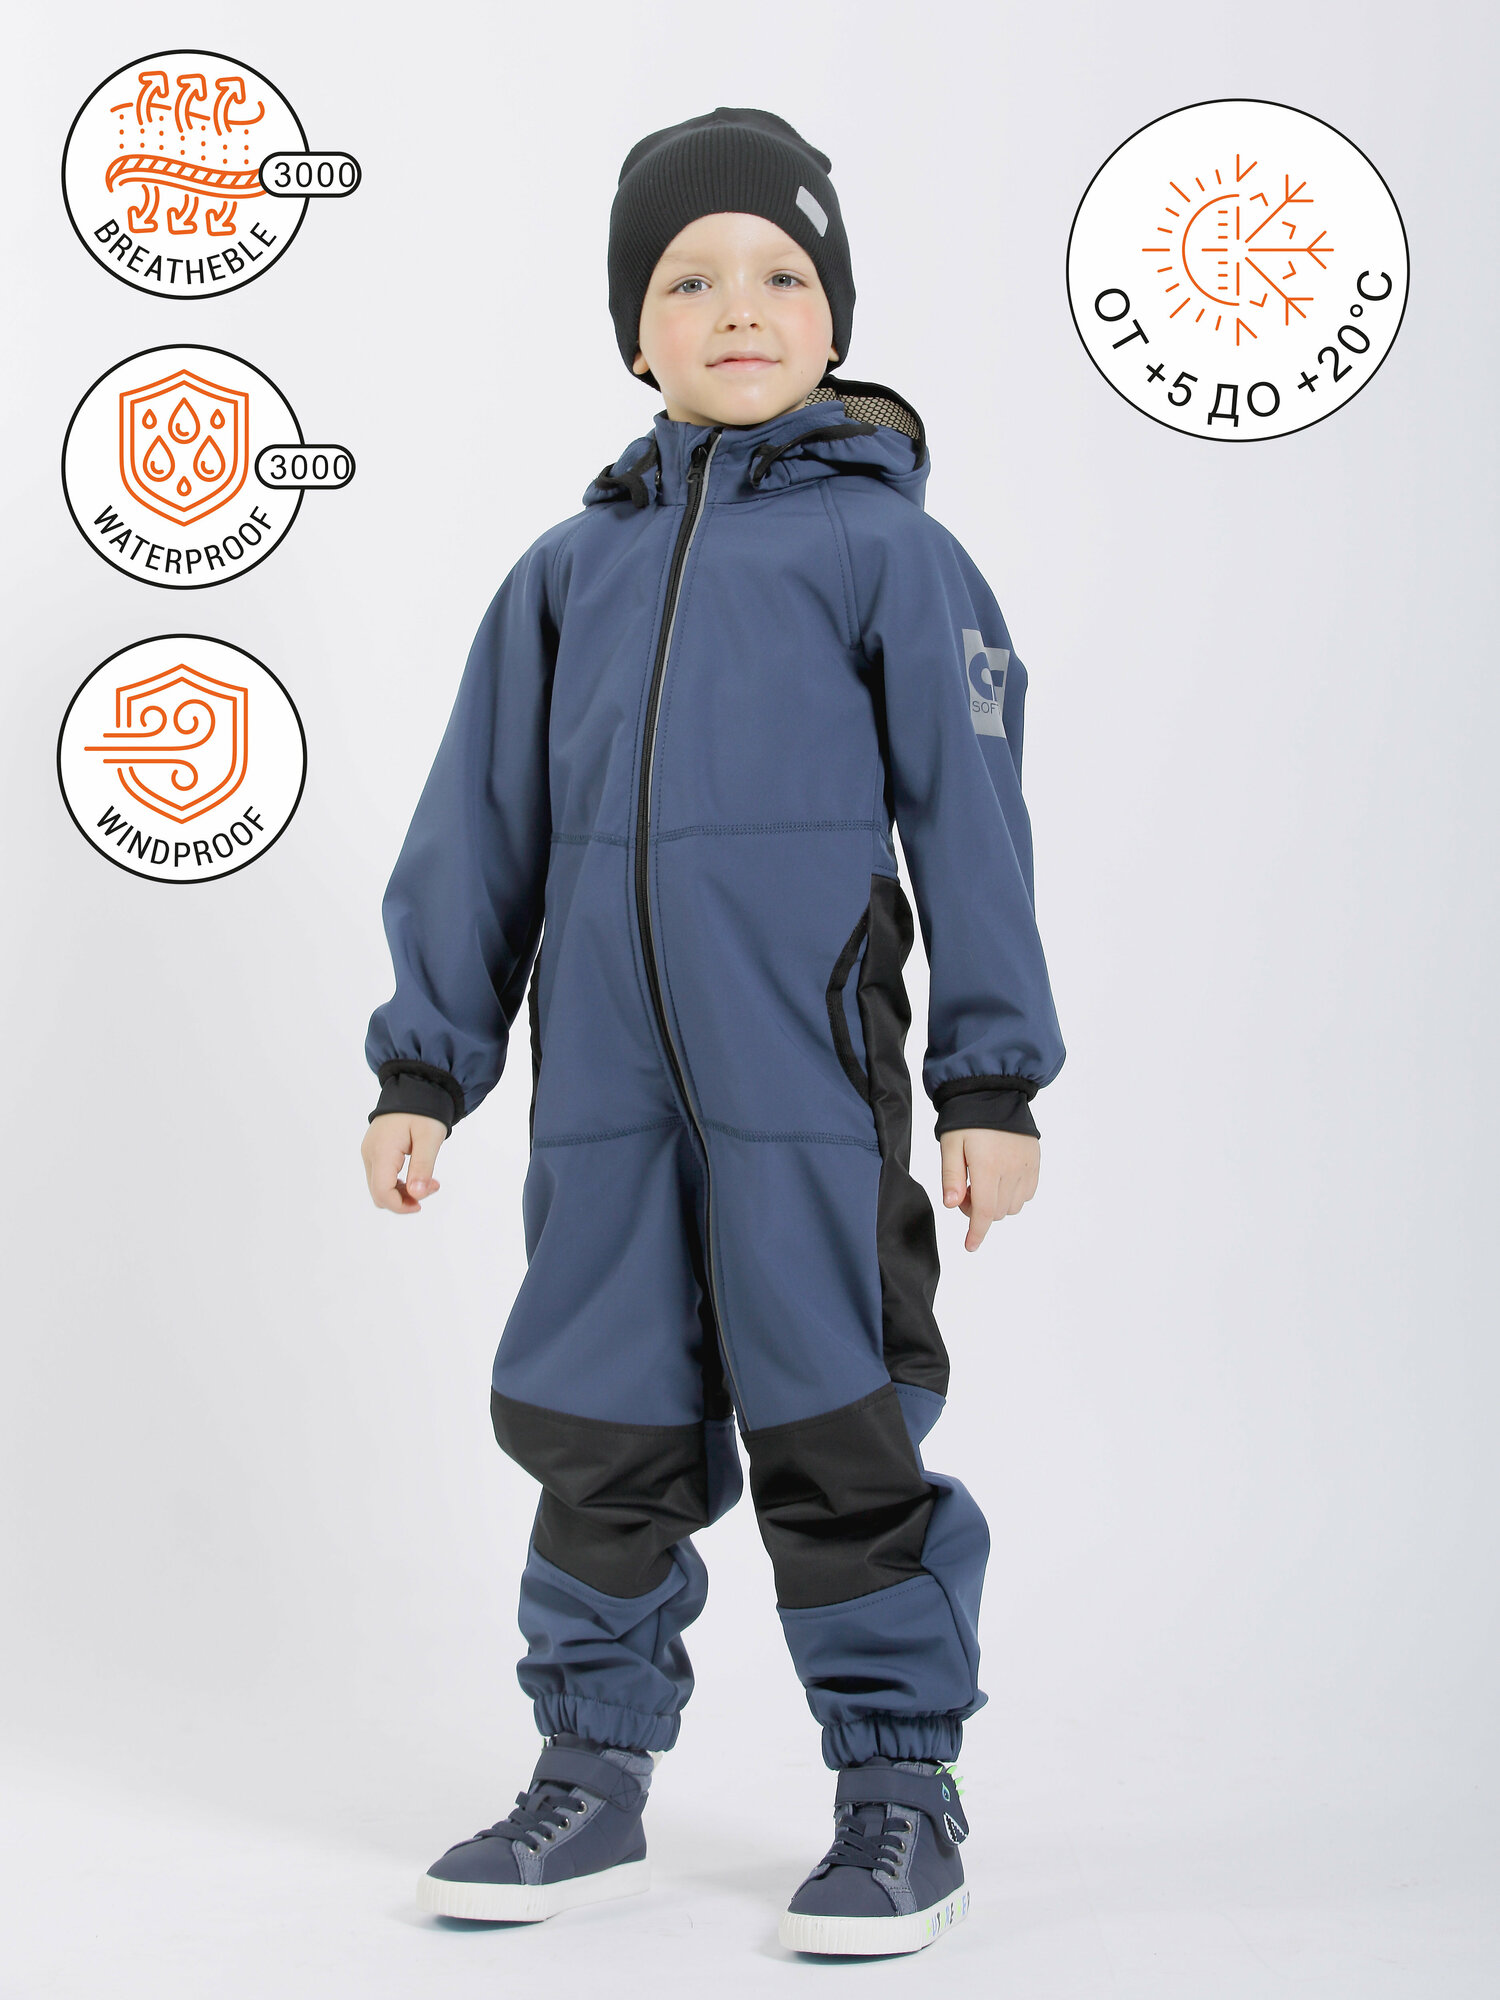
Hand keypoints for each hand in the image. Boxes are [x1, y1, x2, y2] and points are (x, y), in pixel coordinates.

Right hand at [362, 1111, 447, 1214]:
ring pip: (379, 1187)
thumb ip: (422, 1168)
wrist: (415, 1087)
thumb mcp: (429, 1138)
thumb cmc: (423, 1110)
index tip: (421, 1203)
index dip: (400, 1205)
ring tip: (428, 1180)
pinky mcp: (374, 1151)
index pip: (382, 1192)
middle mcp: (370, 1154)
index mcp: (381, 1151)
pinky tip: (416, 1175)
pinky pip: (381, 1176)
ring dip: (402, 1191)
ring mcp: (370, 1152)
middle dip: (403, 1199)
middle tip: (431, 1186)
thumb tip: (416, 1195)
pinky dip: (397, 1182)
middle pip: (378, 1193)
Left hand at [939, 1128, 1039, 1249]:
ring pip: (1012, 1206)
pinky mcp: (1035, 1162)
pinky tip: (1001, 1179)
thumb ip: (951, 1176)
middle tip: (965, 1190)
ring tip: (983, 1181)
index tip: (970, 1245)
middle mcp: (1012, 1169)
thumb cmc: (967, 1118)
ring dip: (997, 1203)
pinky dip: (1013, 1195)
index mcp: (988, 1166)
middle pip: (997, 1211)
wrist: (993, 1092)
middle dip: (979, 1210)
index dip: (976, 1232)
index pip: (984, 1211)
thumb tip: (953, 1205)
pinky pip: (1027, 1193)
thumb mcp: (950, 1145)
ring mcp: (1027, 1166)